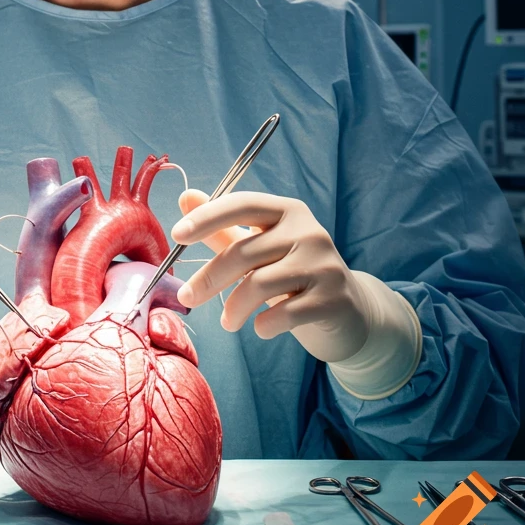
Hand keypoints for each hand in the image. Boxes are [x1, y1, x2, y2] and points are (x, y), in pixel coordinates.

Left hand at [171, 190, 370, 362]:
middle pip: (245, 251)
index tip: (177, 234)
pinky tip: (260, 328)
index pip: (243, 204)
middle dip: (209, 278)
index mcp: (287, 211)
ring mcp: (323, 264)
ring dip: (234, 308)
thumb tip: (186, 196)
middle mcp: (308, 231)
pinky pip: (284, 312)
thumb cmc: (292, 275)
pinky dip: (263, 325)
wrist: (348, 311)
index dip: (208, 217)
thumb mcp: (258, 248)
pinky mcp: (332, 298)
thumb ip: (222, 227)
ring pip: (260, 285)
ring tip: (228, 322)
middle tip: (187, 298)